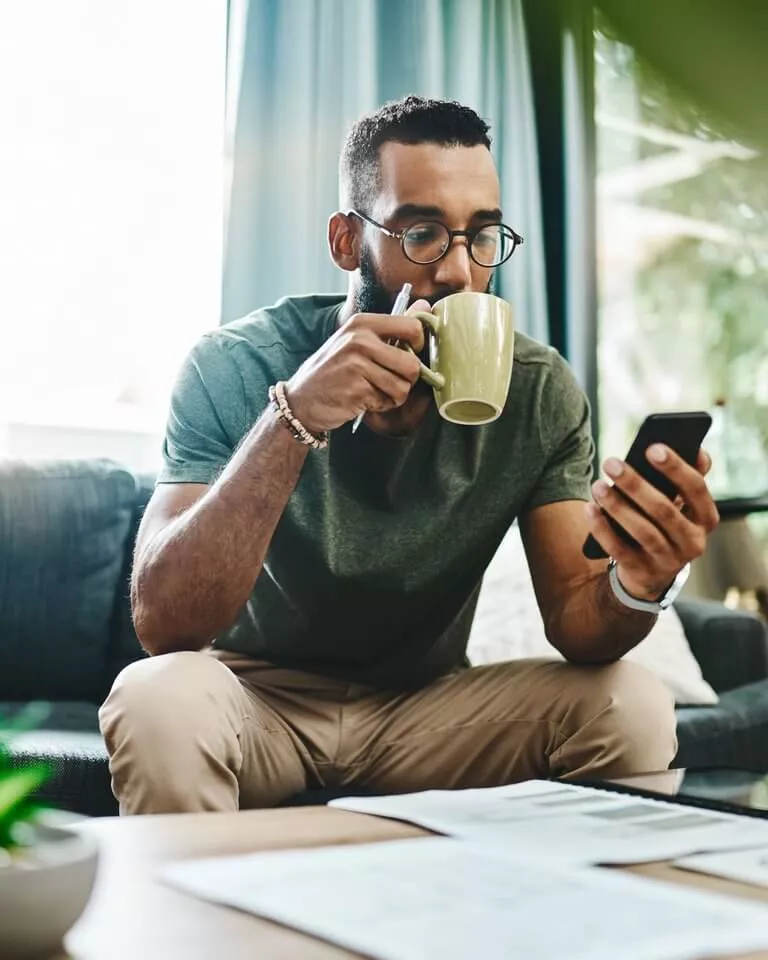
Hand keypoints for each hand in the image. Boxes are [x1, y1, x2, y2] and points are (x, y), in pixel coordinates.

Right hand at [285, 301, 429, 433]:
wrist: (301, 399)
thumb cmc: (334, 370)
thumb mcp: (357, 340)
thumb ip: (392, 326)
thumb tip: (425, 305)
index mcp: (363, 323)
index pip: (412, 327)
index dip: (419, 346)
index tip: (409, 354)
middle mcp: (360, 340)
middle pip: (412, 365)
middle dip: (408, 380)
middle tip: (391, 381)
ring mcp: (356, 365)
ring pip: (403, 387)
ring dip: (393, 396)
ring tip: (374, 391)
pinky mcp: (356, 390)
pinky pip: (387, 401)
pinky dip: (380, 405)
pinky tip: (363, 400)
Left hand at [584, 445, 719, 599]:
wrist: (652, 572)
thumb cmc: (665, 524)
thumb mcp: (681, 504)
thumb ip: (687, 478)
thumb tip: (698, 449)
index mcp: (706, 518)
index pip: (696, 489)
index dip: (676, 468)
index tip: (652, 447)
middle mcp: (693, 542)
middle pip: (664, 510)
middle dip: (635, 484)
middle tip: (611, 463)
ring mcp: (669, 561)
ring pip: (642, 531)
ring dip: (617, 506)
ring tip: (597, 485)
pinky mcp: (643, 572)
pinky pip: (619, 550)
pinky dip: (603, 529)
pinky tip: (590, 508)